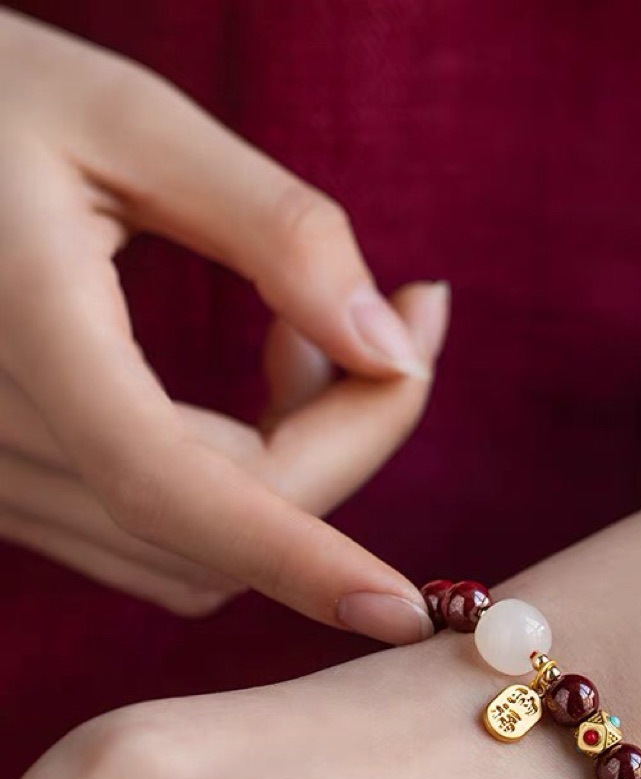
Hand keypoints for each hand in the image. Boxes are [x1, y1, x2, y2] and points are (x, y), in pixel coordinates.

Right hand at [0, 10, 444, 640]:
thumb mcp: (127, 118)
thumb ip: (273, 230)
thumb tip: (390, 348)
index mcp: (18, 329)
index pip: (168, 490)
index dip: (296, 559)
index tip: (405, 609)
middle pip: (216, 519)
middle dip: (345, 440)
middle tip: (410, 320)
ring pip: (192, 552)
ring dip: (298, 471)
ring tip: (309, 334)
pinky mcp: (8, 489)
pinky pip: (153, 539)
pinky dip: (242, 494)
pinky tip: (260, 387)